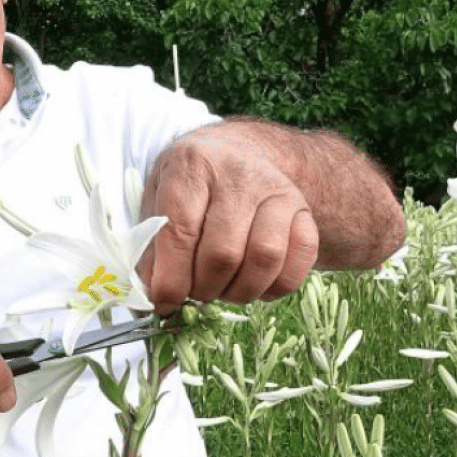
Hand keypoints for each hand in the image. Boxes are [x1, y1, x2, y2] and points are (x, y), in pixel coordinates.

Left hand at [137, 130, 319, 310]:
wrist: (240, 153)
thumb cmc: (190, 183)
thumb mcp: (158, 198)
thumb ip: (151, 245)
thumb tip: (153, 295)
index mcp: (192, 166)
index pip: (180, 230)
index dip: (171, 278)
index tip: (164, 303)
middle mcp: (239, 174)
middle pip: (223, 252)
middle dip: (204, 288)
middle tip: (194, 293)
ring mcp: (278, 191)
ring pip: (265, 258)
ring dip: (239, 291)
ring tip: (221, 289)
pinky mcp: (304, 211)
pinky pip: (300, 261)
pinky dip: (276, 286)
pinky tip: (254, 284)